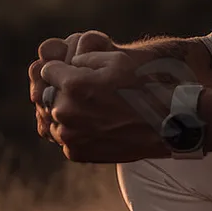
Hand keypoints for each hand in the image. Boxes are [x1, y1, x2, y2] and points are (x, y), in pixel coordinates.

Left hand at [40, 35, 174, 162]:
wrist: (165, 125)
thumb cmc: (144, 87)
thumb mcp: (116, 58)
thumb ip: (83, 57)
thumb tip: (68, 65)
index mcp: (72, 85)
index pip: (47, 71)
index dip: (62, 69)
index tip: (76, 71)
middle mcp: (65, 111)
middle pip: (47, 95)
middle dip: (61, 91)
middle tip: (87, 92)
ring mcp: (69, 135)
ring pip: (53, 118)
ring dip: (66, 112)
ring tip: (92, 110)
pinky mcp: (76, 153)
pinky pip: (65, 137)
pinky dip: (75, 131)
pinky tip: (96, 125)